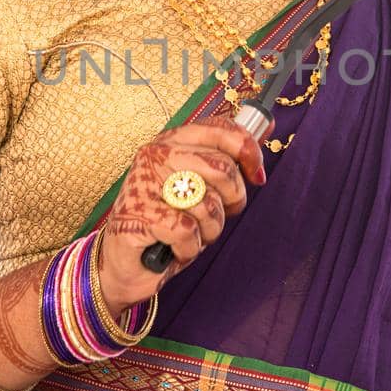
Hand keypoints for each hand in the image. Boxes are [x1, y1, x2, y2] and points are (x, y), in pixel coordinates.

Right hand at [94, 119, 271, 315]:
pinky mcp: (139, 213)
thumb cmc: (166, 222)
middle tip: (216, 215)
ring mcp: (145, 183)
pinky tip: (175, 248)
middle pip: (222, 168)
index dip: (248, 150)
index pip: (221, 129)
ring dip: (209, 230)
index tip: (257, 175)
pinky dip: (189, 248)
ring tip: (191, 233)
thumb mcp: (200, 185)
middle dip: (231, 200)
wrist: (124, 263)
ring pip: (207, 203)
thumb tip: (266, 128)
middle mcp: (156, 154)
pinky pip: (188, 230)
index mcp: (172, 141)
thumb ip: (228, 157)